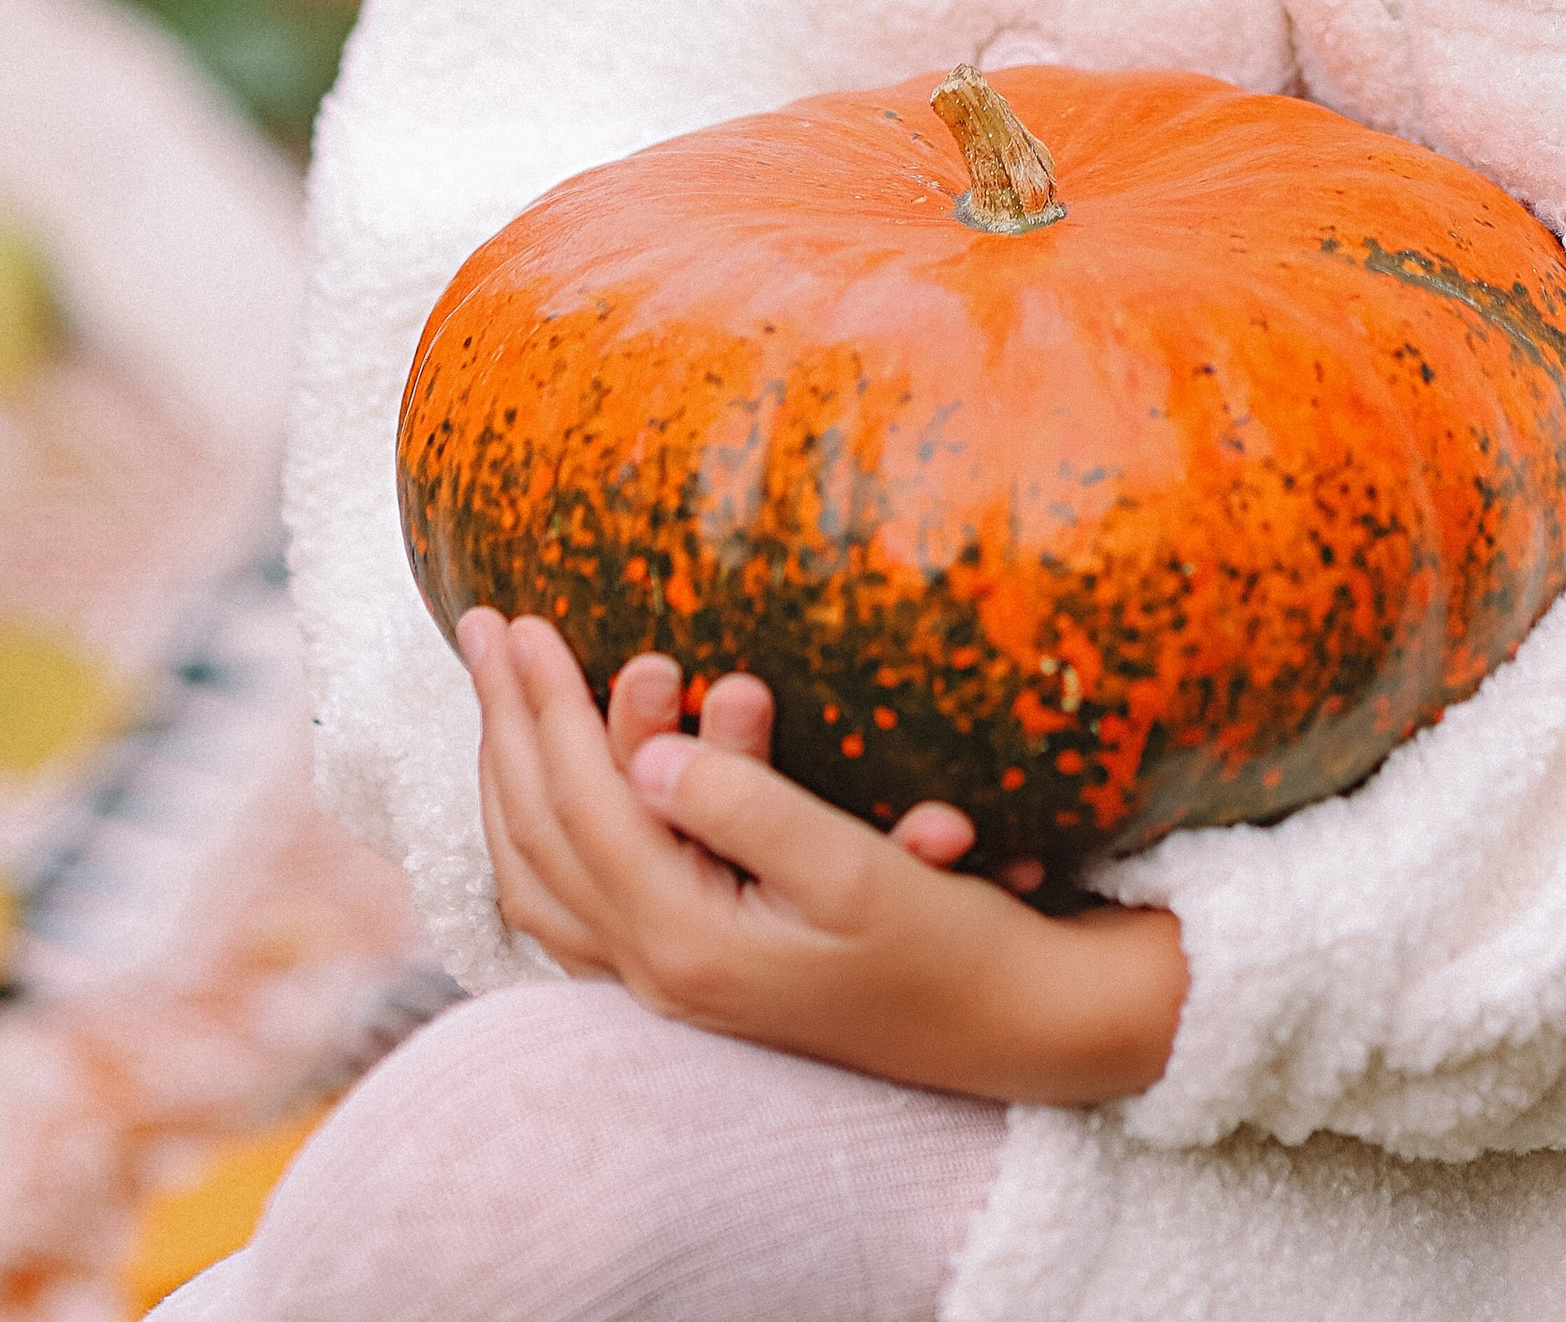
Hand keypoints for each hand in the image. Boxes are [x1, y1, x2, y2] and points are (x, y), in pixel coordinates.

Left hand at [457, 611, 1185, 1104]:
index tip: (522, 617)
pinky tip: (540, 793)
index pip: (582, 804)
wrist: (1000, 1029)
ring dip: (510, 779)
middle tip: (483, 629)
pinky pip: (571, 906)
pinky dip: (539, 836)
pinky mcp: (688, 976)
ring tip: (501, 692)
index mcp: (685, 943)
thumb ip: (744, 805)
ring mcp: (664, 983)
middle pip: (537, 839)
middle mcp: (654, 973)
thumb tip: (647, 750)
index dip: (547, 706)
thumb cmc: (940, 941)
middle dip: (505, 726)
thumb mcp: (852, 866)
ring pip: (540, 879)